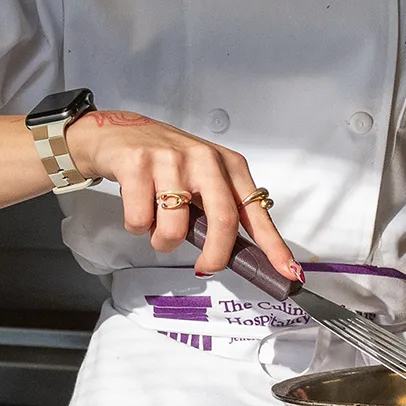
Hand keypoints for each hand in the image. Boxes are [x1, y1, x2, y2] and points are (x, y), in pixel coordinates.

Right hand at [66, 110, 298, 278]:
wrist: (116, 133)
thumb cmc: (165, 161)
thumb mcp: (203, 178)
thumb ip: (220, 209)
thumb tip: (238, 255)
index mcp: (230, 166)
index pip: (257, 212)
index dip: (274, 246)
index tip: (289, 272)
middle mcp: (205, 159)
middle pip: (223, 221)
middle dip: (215, 256)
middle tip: (205, 268)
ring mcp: (171, 160)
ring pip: (175, 228)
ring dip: (163, 242)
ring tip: (157, 227)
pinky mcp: (138, 164)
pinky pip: (141, 220)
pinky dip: (137, 226)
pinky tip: (137, 207)